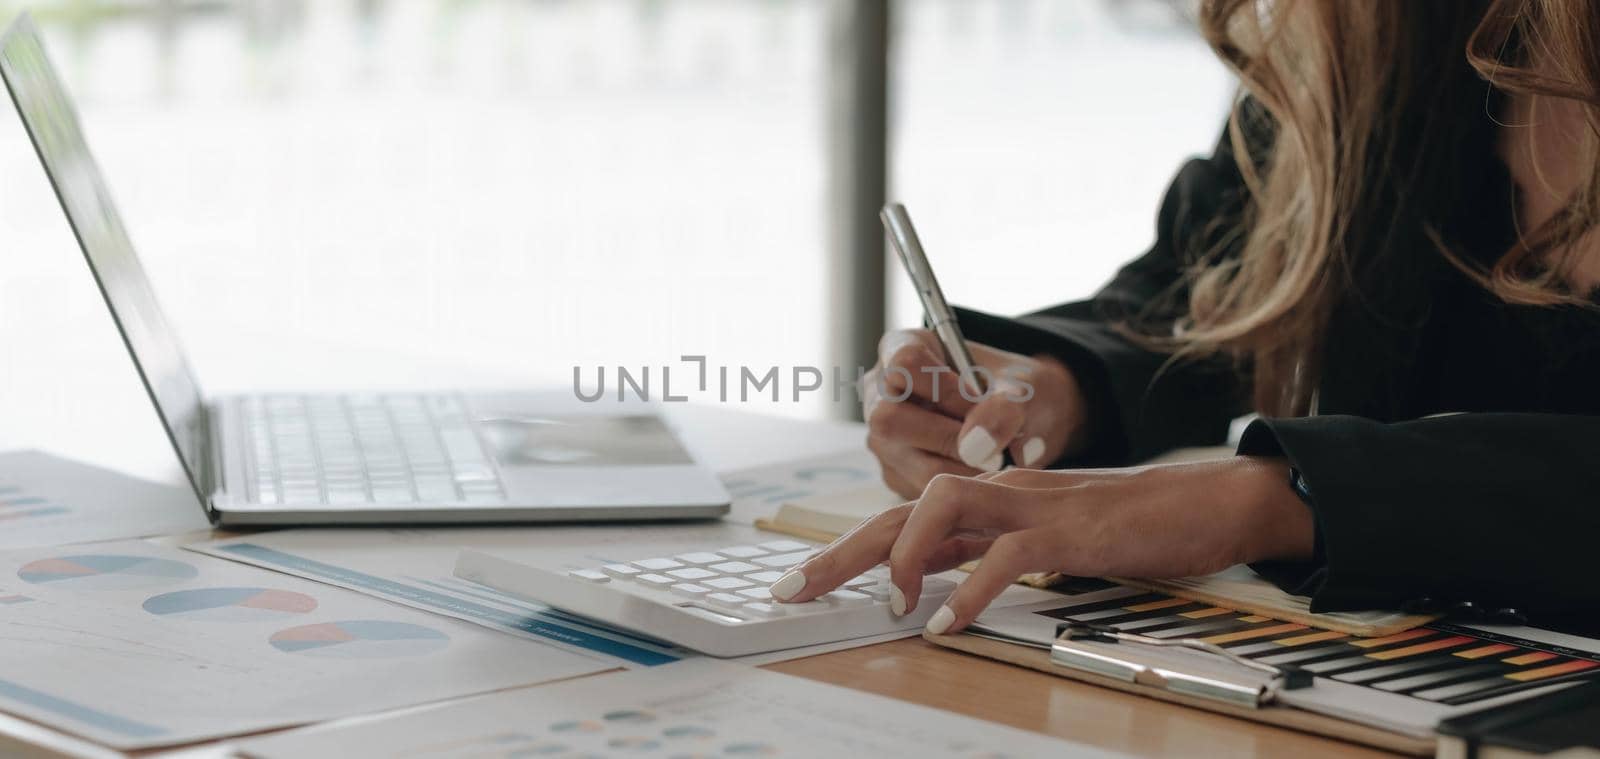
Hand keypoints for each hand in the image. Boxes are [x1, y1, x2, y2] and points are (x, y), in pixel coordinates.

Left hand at [767, 457, 1313, 634]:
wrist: (1203, 503)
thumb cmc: (1125, 527)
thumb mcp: (1040, 544)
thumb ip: (983, 555)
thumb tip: (927, 588)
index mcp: (989, 502)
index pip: (900, 520)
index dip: (844, 550)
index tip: (799, 584)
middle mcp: (999, 494)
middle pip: (900, 511)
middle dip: (840, 552)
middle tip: (792, 592)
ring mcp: (1033, 506)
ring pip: (943, 508)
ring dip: (905, 557)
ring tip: (892, 609)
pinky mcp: (1070, 530)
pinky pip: (1007, 554)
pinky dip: (971, 591)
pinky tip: (949, 623)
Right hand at [860, 328, 1091, 498]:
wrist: (1018, 419)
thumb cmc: (1012, 389)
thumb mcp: (1022, 386)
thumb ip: (1006, 405)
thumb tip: (976, 445)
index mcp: (900, 348)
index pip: (905, 364)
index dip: (947, 389)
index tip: (984, 402)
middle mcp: (879, 393)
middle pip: (890, 419)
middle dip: (950, 437)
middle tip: (995, 445)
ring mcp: (882, 438)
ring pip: (909, 462)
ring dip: (965, 468)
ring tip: (1000, 460)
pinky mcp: (895, 474)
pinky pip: (923, 490)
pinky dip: (963, 487)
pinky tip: (986, 473)